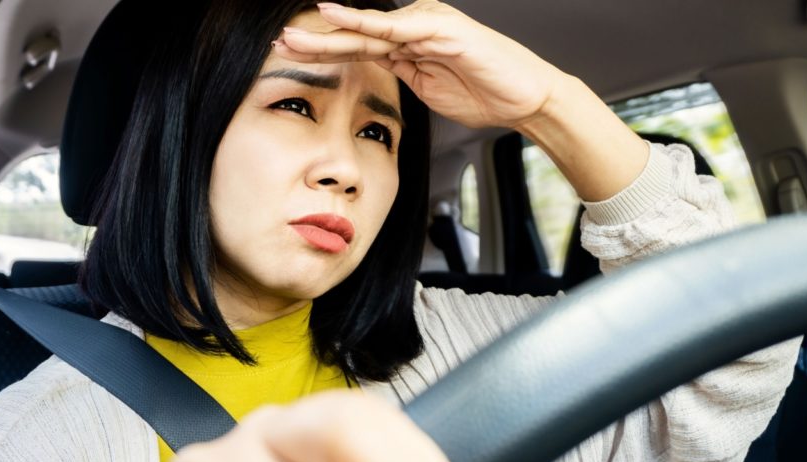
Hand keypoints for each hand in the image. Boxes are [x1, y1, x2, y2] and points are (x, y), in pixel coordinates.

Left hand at [274, 0, 565, 130]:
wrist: (525, 100)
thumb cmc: (484, 94)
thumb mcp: (427, 89)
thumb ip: (401, 76)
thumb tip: (374, 75)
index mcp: (409, 44)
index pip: (358, 46)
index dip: (324, 50)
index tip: (290, 54)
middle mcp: (415, 29)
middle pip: (356, 34)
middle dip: (317, 39)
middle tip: (281, 40)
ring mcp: (427, 25)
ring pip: (370, 28)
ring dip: (331, 31)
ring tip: (296, 34)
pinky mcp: (442, 29)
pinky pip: (397, 27)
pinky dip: (366, 22)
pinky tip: (339, 17)